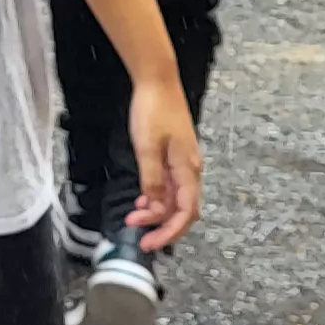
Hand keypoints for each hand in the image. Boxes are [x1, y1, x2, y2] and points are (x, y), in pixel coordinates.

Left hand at [125, 78, 201, 250]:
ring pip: (176, 199)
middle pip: (183, 210)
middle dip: (162, 226)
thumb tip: (156, 207)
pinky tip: (142, 199)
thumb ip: (152, 179)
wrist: (158, 81)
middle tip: (138, 235)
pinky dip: (158, 197)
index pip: (185, 212)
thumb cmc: (153, 110)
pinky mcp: (176, 156)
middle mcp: (191, 169)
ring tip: (134, 216)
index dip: (169, 232)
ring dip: (157, 211)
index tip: (150, 243)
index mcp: (188, 169)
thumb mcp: (146, 147)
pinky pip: (171, 185)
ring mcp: (184, 163)